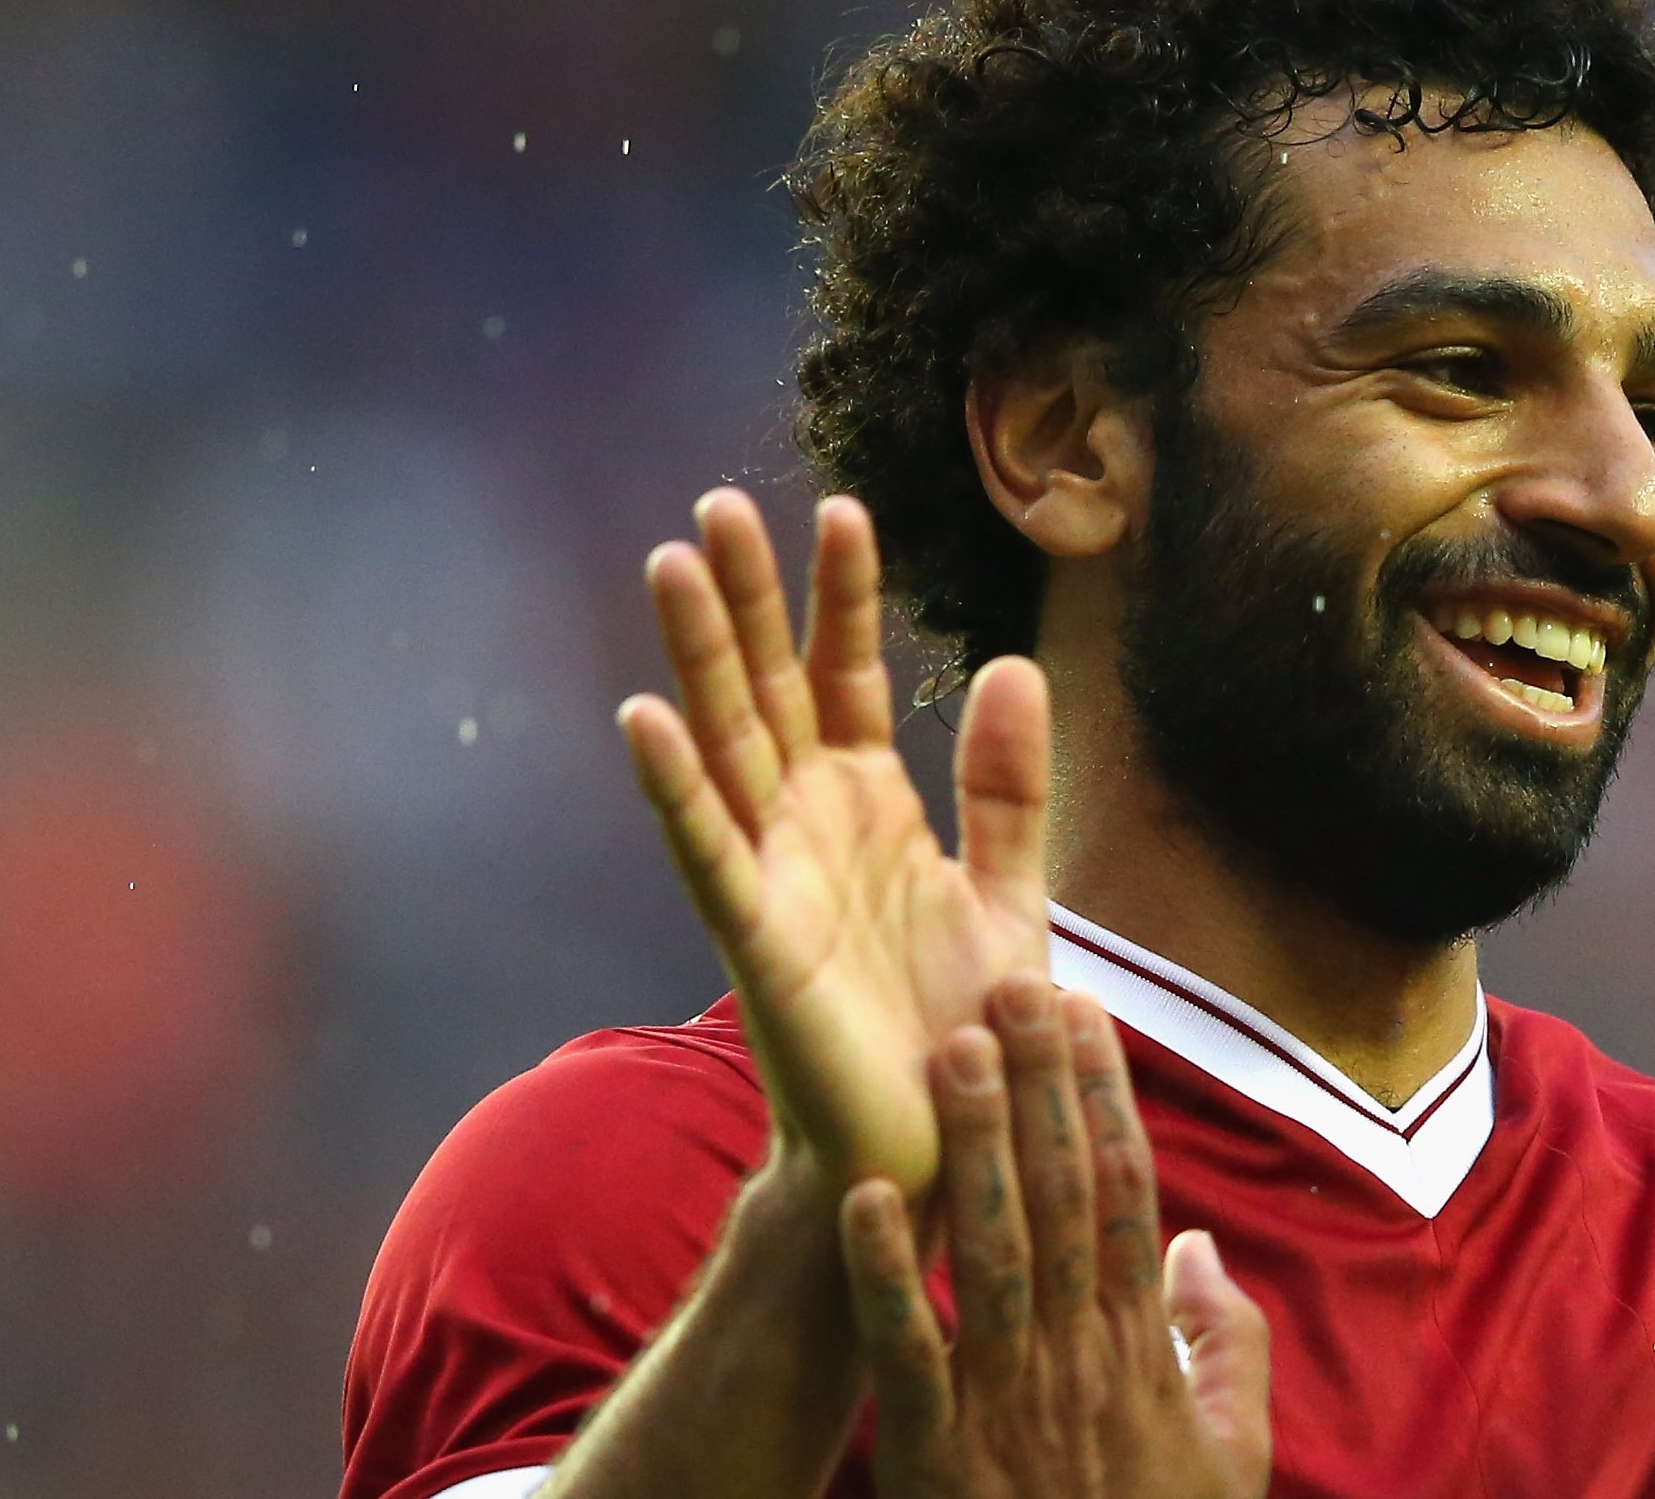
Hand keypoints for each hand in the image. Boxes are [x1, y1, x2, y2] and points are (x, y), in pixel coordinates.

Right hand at [618, 489, 1053, 1202]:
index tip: (842, 507)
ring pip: (726, 744)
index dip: (843, 596)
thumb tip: (1013, 663)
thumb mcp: (1010, 889)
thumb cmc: (964, 1030)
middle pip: (768, 686)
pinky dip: (674, 786)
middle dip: (744, 598)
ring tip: (669, 562)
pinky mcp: (758, 940)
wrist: (945, 1150)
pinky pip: (709, 851)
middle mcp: (809, 824)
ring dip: (695, 657)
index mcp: (867, 805)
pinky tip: (641, 716)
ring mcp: (775, 875)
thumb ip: (1008, 783)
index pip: (846, 674)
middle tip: (718, 504)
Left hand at [839, 979, 1272, 1498]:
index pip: (1127, 1199)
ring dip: (973, 1147)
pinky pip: (907, 1349)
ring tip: (949, 1050)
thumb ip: (1226, 1347)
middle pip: (1065, 1201)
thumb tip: (1201, 1243)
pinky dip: (884, 1272)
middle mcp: (1079, 1361)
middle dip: (1041, 1089)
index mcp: (1141, 1353)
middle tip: (1014, 985)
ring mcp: (1007, 1404)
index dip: (1105, 1101)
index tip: (1084, 1014)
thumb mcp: (1227, 1456)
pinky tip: (862, 1195)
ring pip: (993, 1252)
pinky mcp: (935, 1452)